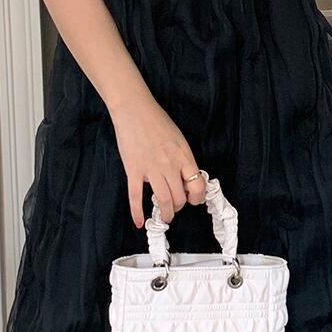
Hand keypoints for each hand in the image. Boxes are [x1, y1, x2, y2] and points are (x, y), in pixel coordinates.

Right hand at [110, 94, 207, 227]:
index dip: (197, 198)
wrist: (134, 109)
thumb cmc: (157, 120)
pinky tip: (139, 222)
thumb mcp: (178, 138)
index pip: (197, 186)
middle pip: (180, 197)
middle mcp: (170, 165)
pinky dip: (137, 212)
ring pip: (163, 200)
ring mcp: (151, 168)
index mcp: (184, 156)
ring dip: (166, 213)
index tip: (193, 200)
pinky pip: (136, 196)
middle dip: (179, 207)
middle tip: (175, 207)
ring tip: (165, 216)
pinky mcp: (134, 170)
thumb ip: (183, 159)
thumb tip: (185, 178)